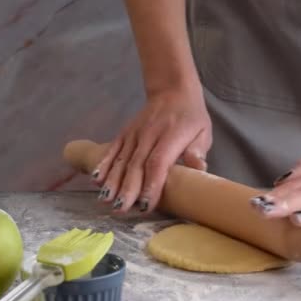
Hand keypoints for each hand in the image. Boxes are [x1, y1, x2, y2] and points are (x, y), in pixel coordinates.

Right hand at [93, 83, 211, 212]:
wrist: (172, 90)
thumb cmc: (191, 117)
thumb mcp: (203, 132)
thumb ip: (198, 151)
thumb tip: (199, 169)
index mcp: (171, 136)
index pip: (158, 162)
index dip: (150, 184)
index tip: (145, 205)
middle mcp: (149, 134)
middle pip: (136, 164)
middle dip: (128, 189)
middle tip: (121, 209)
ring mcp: (134, 133)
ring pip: (122, 159)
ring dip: (113, 181)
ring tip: (107, 200)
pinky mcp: (125, 133)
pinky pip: (112, 149)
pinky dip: (103, 164)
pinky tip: (96, 180)